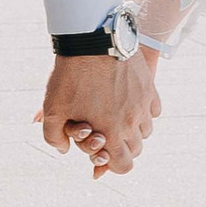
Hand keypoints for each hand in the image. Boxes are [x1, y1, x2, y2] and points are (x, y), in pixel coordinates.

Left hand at [38, 50, 160, 178]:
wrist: (91, 40)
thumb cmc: (70, 76)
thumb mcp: (51, 109)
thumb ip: (54, 137)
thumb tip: (65, 150)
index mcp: (111, 133)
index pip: (124, 165)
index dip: (113, 164)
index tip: (104, 153)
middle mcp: (132, 123)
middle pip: (136, 149)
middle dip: (122, 147)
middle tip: (107, 134)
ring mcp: (143, 104)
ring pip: (146, 130)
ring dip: (133, 130)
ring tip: (117, 117)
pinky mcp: (149, 87)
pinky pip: (153, 110)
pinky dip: (144, 112)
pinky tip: (129, 103)